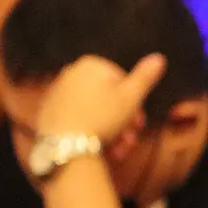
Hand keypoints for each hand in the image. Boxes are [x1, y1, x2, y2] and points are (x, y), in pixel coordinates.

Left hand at [36, 54, 167, 142]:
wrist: (66, 144)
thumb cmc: (103, 117)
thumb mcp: (132, 97)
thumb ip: (146, 76)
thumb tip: (159, 57)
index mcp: (92, 64)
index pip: (122, 81)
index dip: (135, 105)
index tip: (139, 125)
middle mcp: (71, 72)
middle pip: (106, 98)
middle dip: (122, 122)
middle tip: (129, 141)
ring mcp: (57, 91)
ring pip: (93, 110)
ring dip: (109, 131)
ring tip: (115, 150)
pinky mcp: (48, 110)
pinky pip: (75, 118)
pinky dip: (88, 130)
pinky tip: (96, 147)